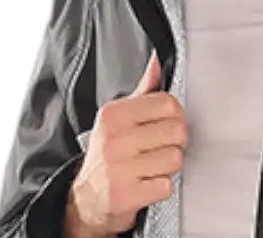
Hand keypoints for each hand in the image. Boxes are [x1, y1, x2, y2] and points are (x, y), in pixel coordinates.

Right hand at [65, 51, 186, 236]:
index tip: (165, 122)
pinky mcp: (125, 197)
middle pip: (177, 130)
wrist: (85, 200)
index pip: (168, 103)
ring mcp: (118, 170)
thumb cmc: (108, 154)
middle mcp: (113, 140)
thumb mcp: (120, 118)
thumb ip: (144, 90)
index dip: (175, 114)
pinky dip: (161, 187)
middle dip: (175, 141)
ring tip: (152, 165)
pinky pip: (166, 186)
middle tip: (159, 146)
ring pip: (175, 158)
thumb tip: (157, 61)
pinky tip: (146, 183)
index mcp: (113, 114)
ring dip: (169, 165)